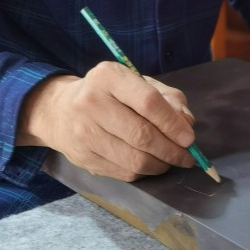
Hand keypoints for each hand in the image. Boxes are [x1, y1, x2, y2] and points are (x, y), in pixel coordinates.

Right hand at [17, 61, 195, 179]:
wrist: (60, 111)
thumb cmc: (107, 93)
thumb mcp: (136, 82)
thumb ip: (167, 98)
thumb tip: (186, 124)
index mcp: (108, 76)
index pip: (148, 102)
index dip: (173, 123)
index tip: (189, 138)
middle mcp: (91, 102)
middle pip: (141, 135)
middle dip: (171, 150)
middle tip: (186, 156)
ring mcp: (84, 133)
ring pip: (134, 159)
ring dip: (160, 165)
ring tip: (171, 161)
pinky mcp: (83, 158)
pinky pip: (124, 173)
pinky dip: (144, 172)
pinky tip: (151, 164)